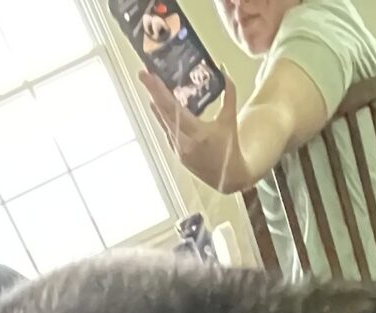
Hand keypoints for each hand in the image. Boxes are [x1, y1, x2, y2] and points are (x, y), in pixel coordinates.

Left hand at [137, 68, 237, 187]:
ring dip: (156, 102)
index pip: (173, 109)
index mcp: (198, 134)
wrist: (230, 178)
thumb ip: (229, 95)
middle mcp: (184, 143)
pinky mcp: (177, 153)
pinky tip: (157, 104)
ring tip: (149, 85)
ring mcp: (178, 149)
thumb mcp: (230, 121)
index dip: (159, 91)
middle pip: (164, 113)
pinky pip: (167, 130)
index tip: (149, 75)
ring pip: (163, 122)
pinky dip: (162, 116)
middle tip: (144, 74)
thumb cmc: (231, 150)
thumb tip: (223, 71)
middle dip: (153, 92)